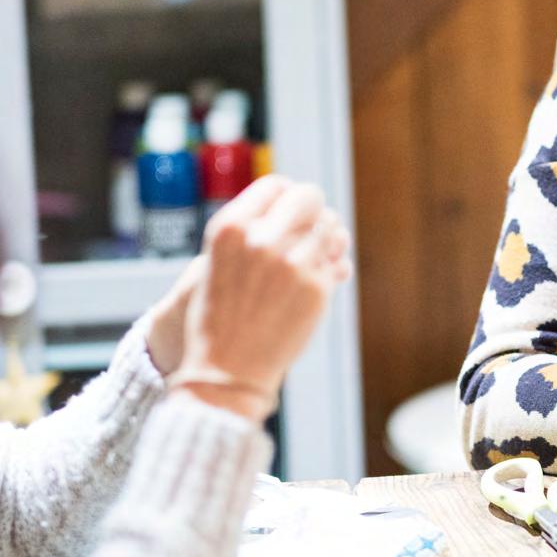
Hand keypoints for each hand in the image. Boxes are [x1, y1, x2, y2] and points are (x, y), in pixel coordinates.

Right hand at [146, 186, 352, 379]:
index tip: (291, 210)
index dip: (287, 196)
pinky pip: (337, 263)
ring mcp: (291, 263)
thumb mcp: (220, 262)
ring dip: (328, 239)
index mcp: (229, 229)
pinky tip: (320, 280)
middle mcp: (261, 240)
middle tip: (311, 228)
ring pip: (331, 227)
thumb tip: (307, 204)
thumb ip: (255, 230)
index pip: (275, 185)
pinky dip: (333, 269)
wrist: (226, 371)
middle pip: (309, 196)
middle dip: (314, 211)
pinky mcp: (316, 288)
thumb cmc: (221, 316)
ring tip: (316, 256)